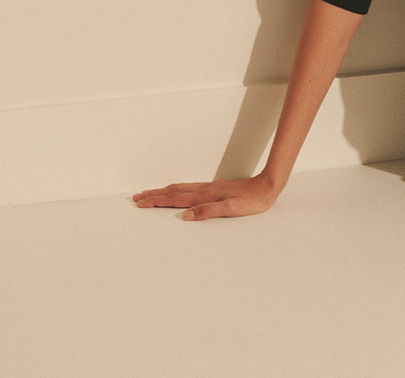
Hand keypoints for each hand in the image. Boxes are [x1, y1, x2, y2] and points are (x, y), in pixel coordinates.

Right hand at [133, 174, 280, 220]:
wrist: (267, 186)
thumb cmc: (251, 201)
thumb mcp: (231, 209)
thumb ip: (208, 211)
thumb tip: (186, 216)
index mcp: (205, 196)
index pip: (176, 199)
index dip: (157, 201)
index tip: (141, 203)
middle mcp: (204, 190)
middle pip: (174, 192)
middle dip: (154, 195)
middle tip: (137, 198)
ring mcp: (209, 188)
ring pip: (180, 189)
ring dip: (163, 191)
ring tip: (150, 193)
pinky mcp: (215, 189)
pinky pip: (189, 188)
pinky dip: (177, 190)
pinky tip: (177, 192)